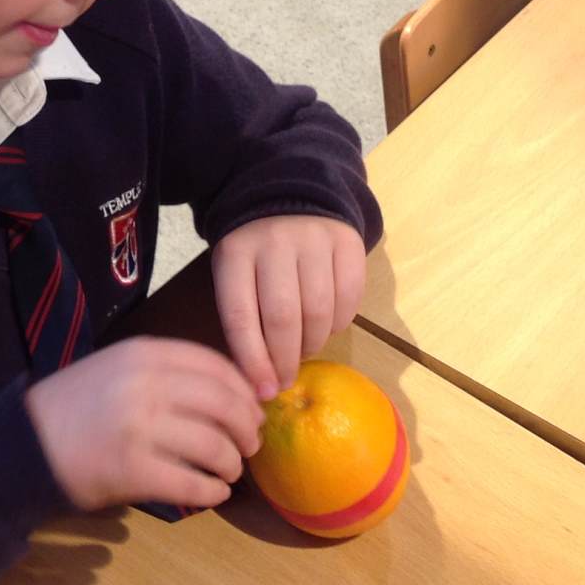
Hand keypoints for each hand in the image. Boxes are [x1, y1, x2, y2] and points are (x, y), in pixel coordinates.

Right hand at [24, 337, 262, 510]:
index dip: (244, 391)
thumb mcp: (117, 369)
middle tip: (251, 445)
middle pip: (224, 404)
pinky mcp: (132, 471)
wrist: (22, 444)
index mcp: (143, 353)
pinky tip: (214, 494)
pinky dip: (212, 492)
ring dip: (232, 464)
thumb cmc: (74, 407)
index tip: (255, 409)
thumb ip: (165, 373)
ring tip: (230, 472)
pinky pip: (191, 483)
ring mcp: (139, 428)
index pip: (216, 366)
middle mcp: (145, 384)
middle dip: (247, 429)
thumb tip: (230, 396)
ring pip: (214, 446)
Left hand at [213, 215, 366, 400]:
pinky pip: (349, 298)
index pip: (240, 317)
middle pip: (282, 318)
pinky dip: (339, 323)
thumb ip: (242, 318)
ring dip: (312, 345)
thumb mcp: (234, 272)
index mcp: (235, 253)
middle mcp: (274, 242)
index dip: (252, 361)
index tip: (263, 391)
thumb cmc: (255, 250)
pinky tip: (326, 325)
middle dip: (285, 361)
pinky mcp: (347, 241)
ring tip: (303, 349)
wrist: (290, 193)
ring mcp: (313, 238)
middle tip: (285, 381)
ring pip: (318, 312)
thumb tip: (259, 381)